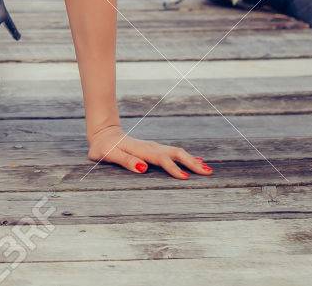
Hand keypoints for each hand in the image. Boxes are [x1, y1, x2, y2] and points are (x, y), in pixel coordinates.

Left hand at [86, 124, 212, 179]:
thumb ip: (125, 161)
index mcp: (141, 151)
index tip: (186, 178)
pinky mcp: (154, 149)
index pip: (161, 159)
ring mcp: (154, 147)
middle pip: (175, 153)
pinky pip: (173, 153)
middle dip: (191, 163)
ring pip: (176, 152)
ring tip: (207, 169)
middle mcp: (151, 147)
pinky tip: (196, 161)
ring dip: (192, 160)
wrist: (103, 134)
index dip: (173, 168)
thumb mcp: (109, 155)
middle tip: (208, 173)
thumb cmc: (103, 148)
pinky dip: (186, 157)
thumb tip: (143, 168)